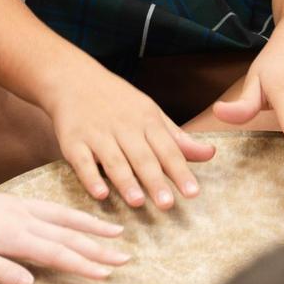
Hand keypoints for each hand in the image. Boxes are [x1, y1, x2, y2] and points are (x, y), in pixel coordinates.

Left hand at [0, 174, 130, 283]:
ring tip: (119, 236)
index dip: (82, 264)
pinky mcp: (21, 202)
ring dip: (94, 229)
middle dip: (99, 249)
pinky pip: (56, 208)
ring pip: (67, 219)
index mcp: (12, 236)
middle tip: (125, 260)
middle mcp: (24, 219)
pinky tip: (88, 220)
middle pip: (69, 235)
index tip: (106, 274)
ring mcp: (25, 208)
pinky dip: (77, 214)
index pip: (55, 252)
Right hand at [46, 69, 215, 208]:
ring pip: (114, 160)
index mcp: (147, 121)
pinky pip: (82, 162)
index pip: (168, 149)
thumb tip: (210, 154)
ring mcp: (97, 134)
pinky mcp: (73, 142)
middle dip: (155, 180)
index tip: (193, 193)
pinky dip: (90, 177)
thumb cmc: (118, 101)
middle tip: (167, 205)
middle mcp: (124, 127)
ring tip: (137, 202)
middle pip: (142, 157)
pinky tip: (100, 193)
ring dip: (125, 181)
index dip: (180, 171)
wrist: (73, 78)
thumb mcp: (151, 113)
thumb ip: (178, 138)